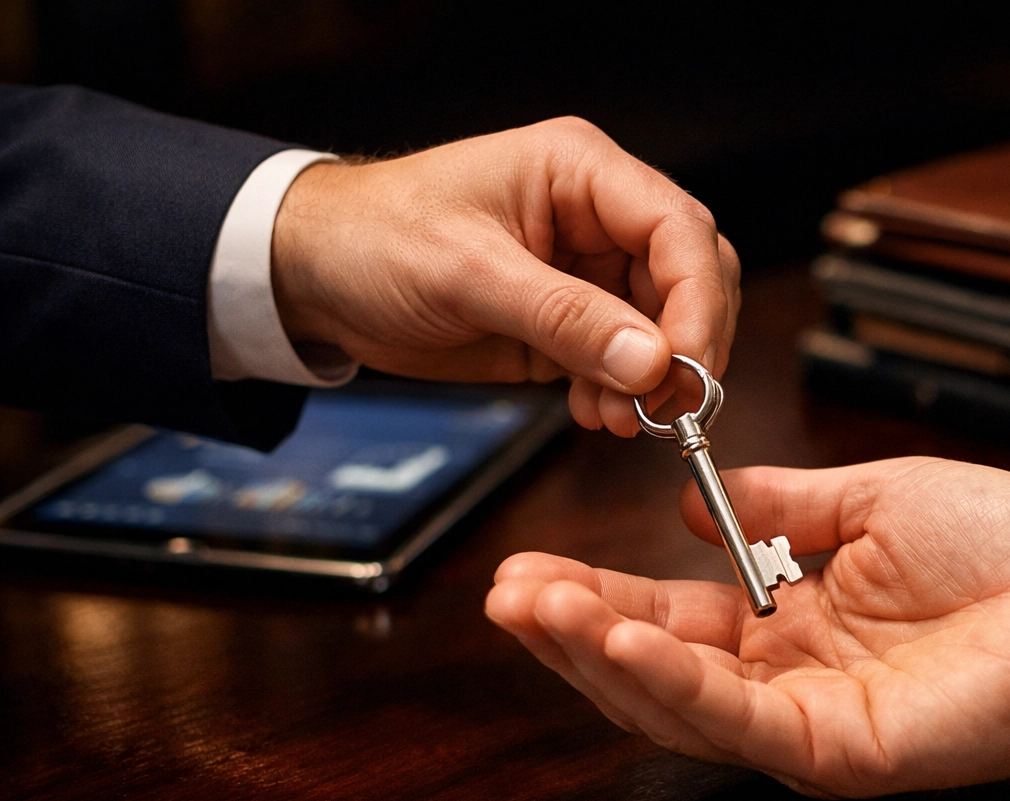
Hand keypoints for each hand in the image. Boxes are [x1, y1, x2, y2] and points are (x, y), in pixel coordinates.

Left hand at [270, 117, 739, 434]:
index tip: (686, 367)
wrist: (312, 276)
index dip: (698, 301)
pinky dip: (621, 395)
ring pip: (665, 328)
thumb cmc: (372, 238)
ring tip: (618, 419)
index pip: (680, 230)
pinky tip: (592, 413)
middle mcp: (597, 219)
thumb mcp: (467, 273)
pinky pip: (625, 362)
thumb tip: (652, 362)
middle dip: (685, 347)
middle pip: (691, 279)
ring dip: (654, 382)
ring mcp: (588, 274)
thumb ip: (566, 318)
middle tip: (667, 405)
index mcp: (582, 173)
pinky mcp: (569, 323)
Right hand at [484, 458, 1009, 796]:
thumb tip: (692, 502)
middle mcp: (789, 678)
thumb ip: (782, 504)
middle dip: (572, 633)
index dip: (598, 595)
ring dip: (597, 657)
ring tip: (531, 609)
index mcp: (792, 619)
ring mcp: (811, 722)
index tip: (531, 566)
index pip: (672, 617)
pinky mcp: (842, 749)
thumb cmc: (1008, 545)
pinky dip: (672, 680)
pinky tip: (613, 639)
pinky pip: (738, 721)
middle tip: (503, 593)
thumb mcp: (872, 499)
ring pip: (679, 703)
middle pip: (655, 668)